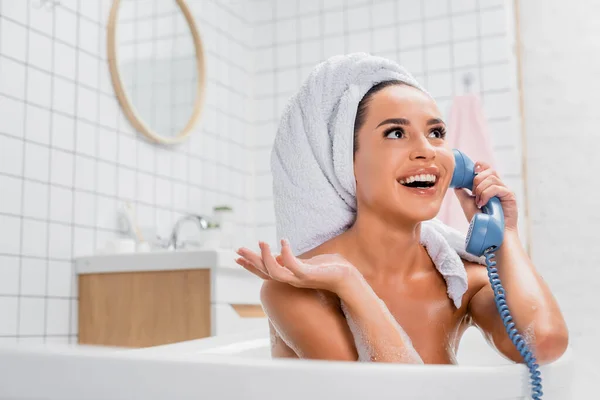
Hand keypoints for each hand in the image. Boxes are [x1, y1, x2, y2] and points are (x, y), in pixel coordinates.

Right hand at [235, 239, 357, 292]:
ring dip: (266, 258)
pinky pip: (294, 266)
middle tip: (238, 250)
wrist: (348, 278)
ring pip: (276, 273)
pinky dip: (287, 254)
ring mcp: (300, 279)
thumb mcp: (305, 262)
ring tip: (261, 242)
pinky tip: (283, 241)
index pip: (265, 272)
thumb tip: (278, 254)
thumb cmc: (329, 269)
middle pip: (266, 273)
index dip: (250, 265)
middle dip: (251, 262)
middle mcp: (292, 280)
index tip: (236, 257)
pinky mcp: (310, 276)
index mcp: (289, 276)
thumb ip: (291, 260)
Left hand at [454, 161, 518, 231]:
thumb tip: (456, 184)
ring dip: (481, 189)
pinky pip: (497, 188)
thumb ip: (463, 194)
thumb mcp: (467, 205)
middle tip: (474, 194)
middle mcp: (498, 186)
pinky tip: (483, 204)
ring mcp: (505, 191)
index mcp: (489, 186)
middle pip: (489, 170)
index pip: (487, 168)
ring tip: (479, 202)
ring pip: (492, 178)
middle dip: (477, 180)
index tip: (472, 171)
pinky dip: (487, 194)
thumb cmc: (481, 221)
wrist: (492, 234)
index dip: (480, 166)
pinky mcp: (510, 196)